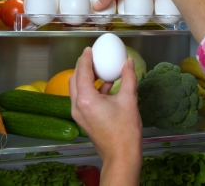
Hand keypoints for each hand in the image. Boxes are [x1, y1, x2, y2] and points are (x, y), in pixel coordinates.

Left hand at [69, 47, 141, 183]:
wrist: (121, 155)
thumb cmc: (125, 129)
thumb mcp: (129, 99)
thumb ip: (128, 77)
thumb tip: (128, 62)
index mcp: (86, 98)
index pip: (82, 72)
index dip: (86, 58)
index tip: (89, 49)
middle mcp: (77, 105)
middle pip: (75, 79)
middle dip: (83, 67)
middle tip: (94, 57)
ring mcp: (78, 114)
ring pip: (78, 89)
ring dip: (87, 78)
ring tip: (101, 69)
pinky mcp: (83, 119)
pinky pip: (83, 98)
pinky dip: (91, 89)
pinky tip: (107, 86)